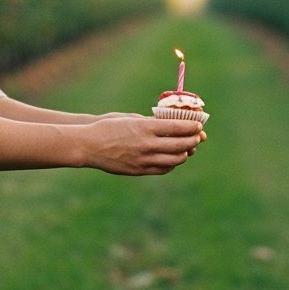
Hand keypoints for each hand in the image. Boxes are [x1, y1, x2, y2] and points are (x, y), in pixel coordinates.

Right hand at [85, 115, 203, 175]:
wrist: (89, 146)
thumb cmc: (108, 127)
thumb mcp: (130, 119)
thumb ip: (150, 122)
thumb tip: (170, 123)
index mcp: (145, 128)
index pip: (178, 128)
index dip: (192, 127)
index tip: (199, 125)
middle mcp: (147, 144)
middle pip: (180, 145)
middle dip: (193, 141)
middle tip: (198, 137)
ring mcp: (143, 160)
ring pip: (174, 160)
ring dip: (185, 154)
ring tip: (188, 149)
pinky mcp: (138, 170)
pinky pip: (162, 169)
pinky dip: (172, 164)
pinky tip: (173, 159)